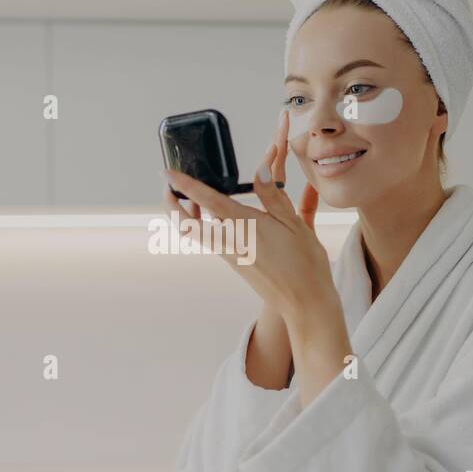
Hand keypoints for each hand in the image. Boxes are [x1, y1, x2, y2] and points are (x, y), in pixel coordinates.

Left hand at [162, 111, 335, 323]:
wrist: (304, 303)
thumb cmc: (304, 264)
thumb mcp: (294, 223)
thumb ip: (273, 196)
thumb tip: (262, 169)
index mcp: (244, 226)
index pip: (206, 201)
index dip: (185, 185)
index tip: (168, 174)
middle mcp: (230, 241)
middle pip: (187, 224)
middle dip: (172, 206)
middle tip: (169, 188)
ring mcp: (230, 254)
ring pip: (197, 233)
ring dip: (187, 216)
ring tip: (191, 199)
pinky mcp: (235, 263)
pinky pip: (211, 241)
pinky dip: (204, 226)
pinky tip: (217, 218)